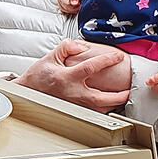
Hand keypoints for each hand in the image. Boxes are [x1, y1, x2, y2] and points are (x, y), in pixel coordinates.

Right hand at [15, 40, 130, 112]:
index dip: (106, 60)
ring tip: (125, 98)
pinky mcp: (74, 110)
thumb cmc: (39, 75)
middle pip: (100, 98)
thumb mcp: (50, 56)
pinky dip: (104, 109)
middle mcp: (71, 93)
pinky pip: (93, 112)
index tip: (118, 56)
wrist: (27, 92)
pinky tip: (111, 105)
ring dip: (114, 105)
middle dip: (118, 96)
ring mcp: (73, 104)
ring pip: (99, 109)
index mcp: (66, 78)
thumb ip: (67, 47)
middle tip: (130, 90)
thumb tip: (81, 45)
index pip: (90, 68)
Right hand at [57, 0, 81, 13]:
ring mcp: (60, 2)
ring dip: (73, 9)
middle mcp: (59, 0)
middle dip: (74, 8)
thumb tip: (74, 4)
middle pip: (66, 9)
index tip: (81, 3)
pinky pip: (66, 9)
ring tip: (78, 3)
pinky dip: (71, 8)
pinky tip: (75, 5)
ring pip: (66, 10)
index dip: (75, 6)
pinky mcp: (62, 2)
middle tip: (80, 3)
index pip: (67, 6)